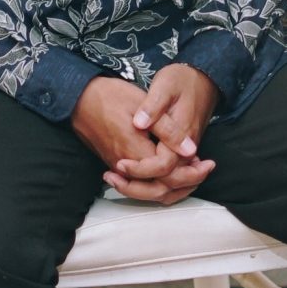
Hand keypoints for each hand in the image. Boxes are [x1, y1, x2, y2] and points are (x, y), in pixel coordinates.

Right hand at [71, 73, 213, 207]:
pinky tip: (171, 172)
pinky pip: (140, 184)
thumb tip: (191, 150)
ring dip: (174, 187)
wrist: (78, 98)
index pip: (168, 175)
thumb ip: (167, 129)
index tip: (207, 162)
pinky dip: (159, 183)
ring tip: (193, 174)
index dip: (191, 173)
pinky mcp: (115, 165)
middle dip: (186, 184)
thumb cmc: (110, 96)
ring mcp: (119, 168)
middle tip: (205, 169)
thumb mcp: (142, 104)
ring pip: (150, 191)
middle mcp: (126, 166)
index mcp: (135, 151)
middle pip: (160, 190)